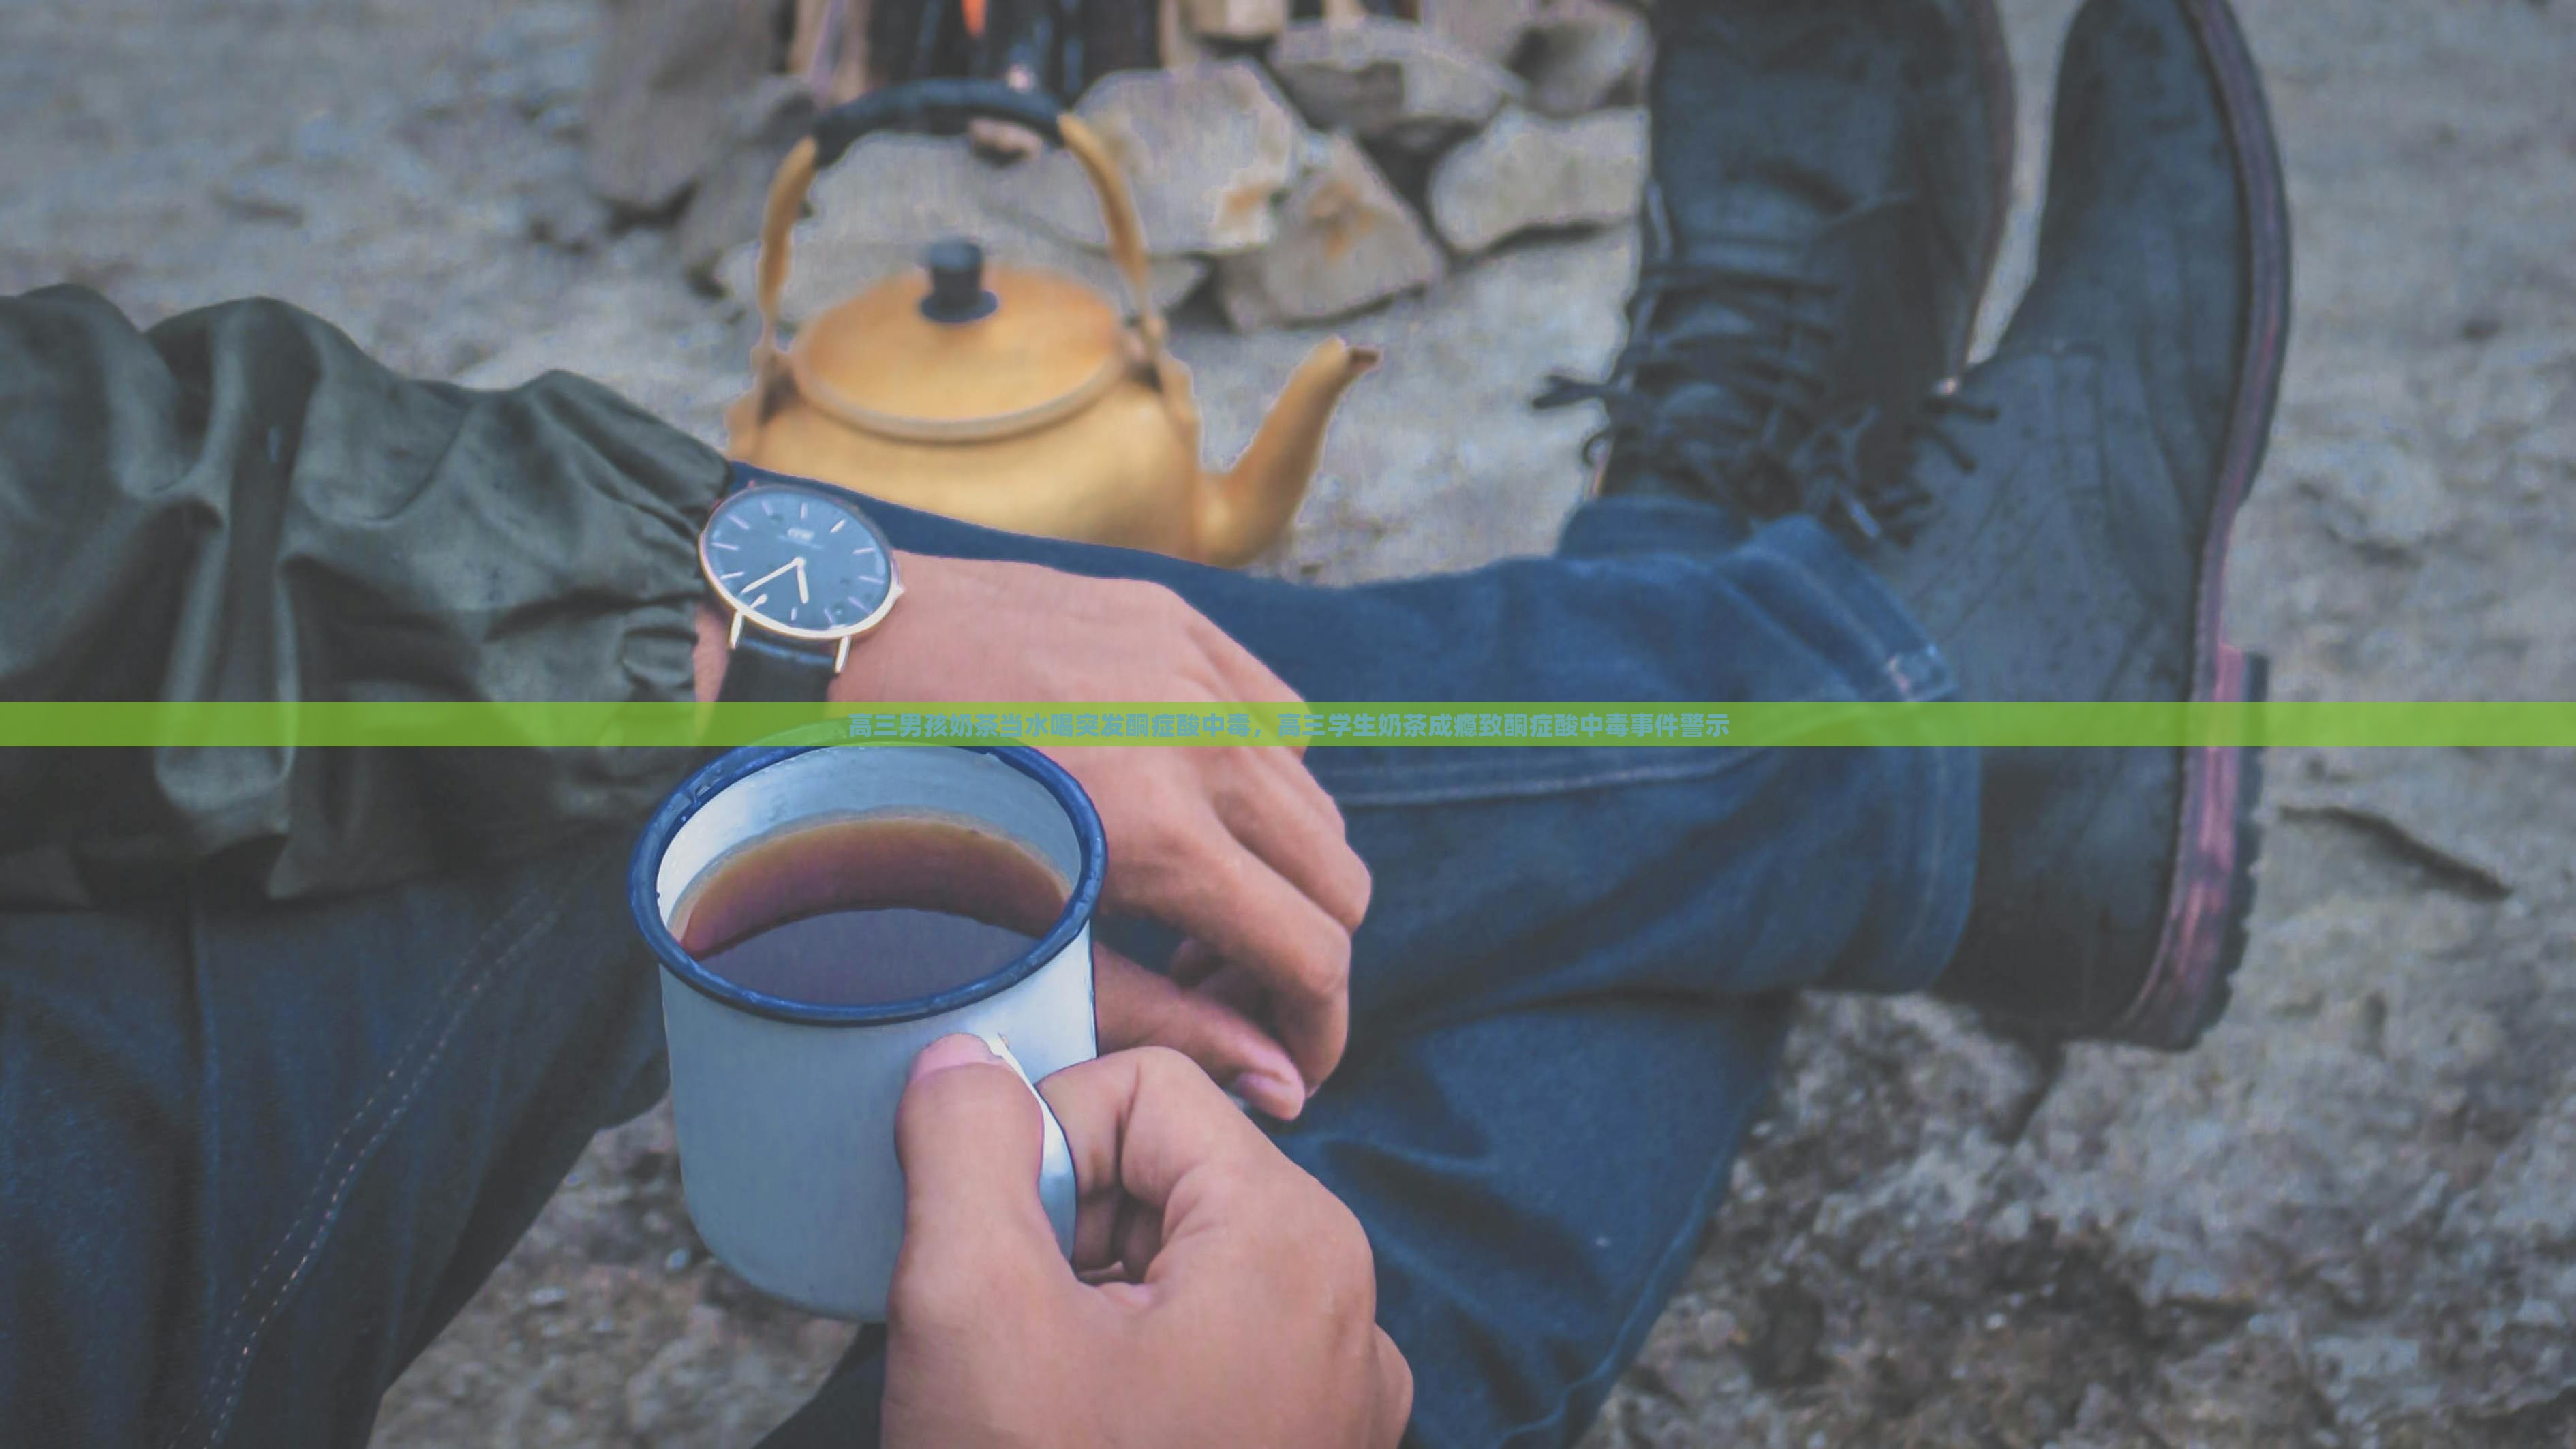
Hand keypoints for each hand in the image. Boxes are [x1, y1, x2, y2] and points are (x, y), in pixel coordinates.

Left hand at [695, 553, 1369, 1117]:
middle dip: (1300, 954)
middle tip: (1223, 989)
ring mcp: (1194, 669)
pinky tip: (1185, 806)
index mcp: (1160, 835)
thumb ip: (1160, 1017)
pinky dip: (1258, 776)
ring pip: (1314, 798)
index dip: (1317, 1028)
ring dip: (1279, 868)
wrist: (816, 660)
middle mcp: (1200, 742)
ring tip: (1193, 903)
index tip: (1290, 1061)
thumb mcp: (1017, 949)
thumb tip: (1276, 1085)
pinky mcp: (1175, 620)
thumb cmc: (888, 824)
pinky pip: (1277, 713)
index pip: (1314, 953)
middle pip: (1337, 880)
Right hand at [883, 1037, 1411, 1448]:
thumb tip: (965, 1058)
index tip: (992, 1247)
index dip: (1041, 1144)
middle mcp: (1347, 1307)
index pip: (1145, 1090)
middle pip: (1173, 1177)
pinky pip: (1214, 1355)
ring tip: (1037, 1399)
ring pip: (1184, 1269)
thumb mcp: (973, 1308)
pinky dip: (1130, 1372)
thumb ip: (967, 1150)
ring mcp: (1339, 1398)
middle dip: (1067, 1229)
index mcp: (1294, 1242)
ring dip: (1088, 1304)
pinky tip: (1077, 1435)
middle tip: (1008, 1332)